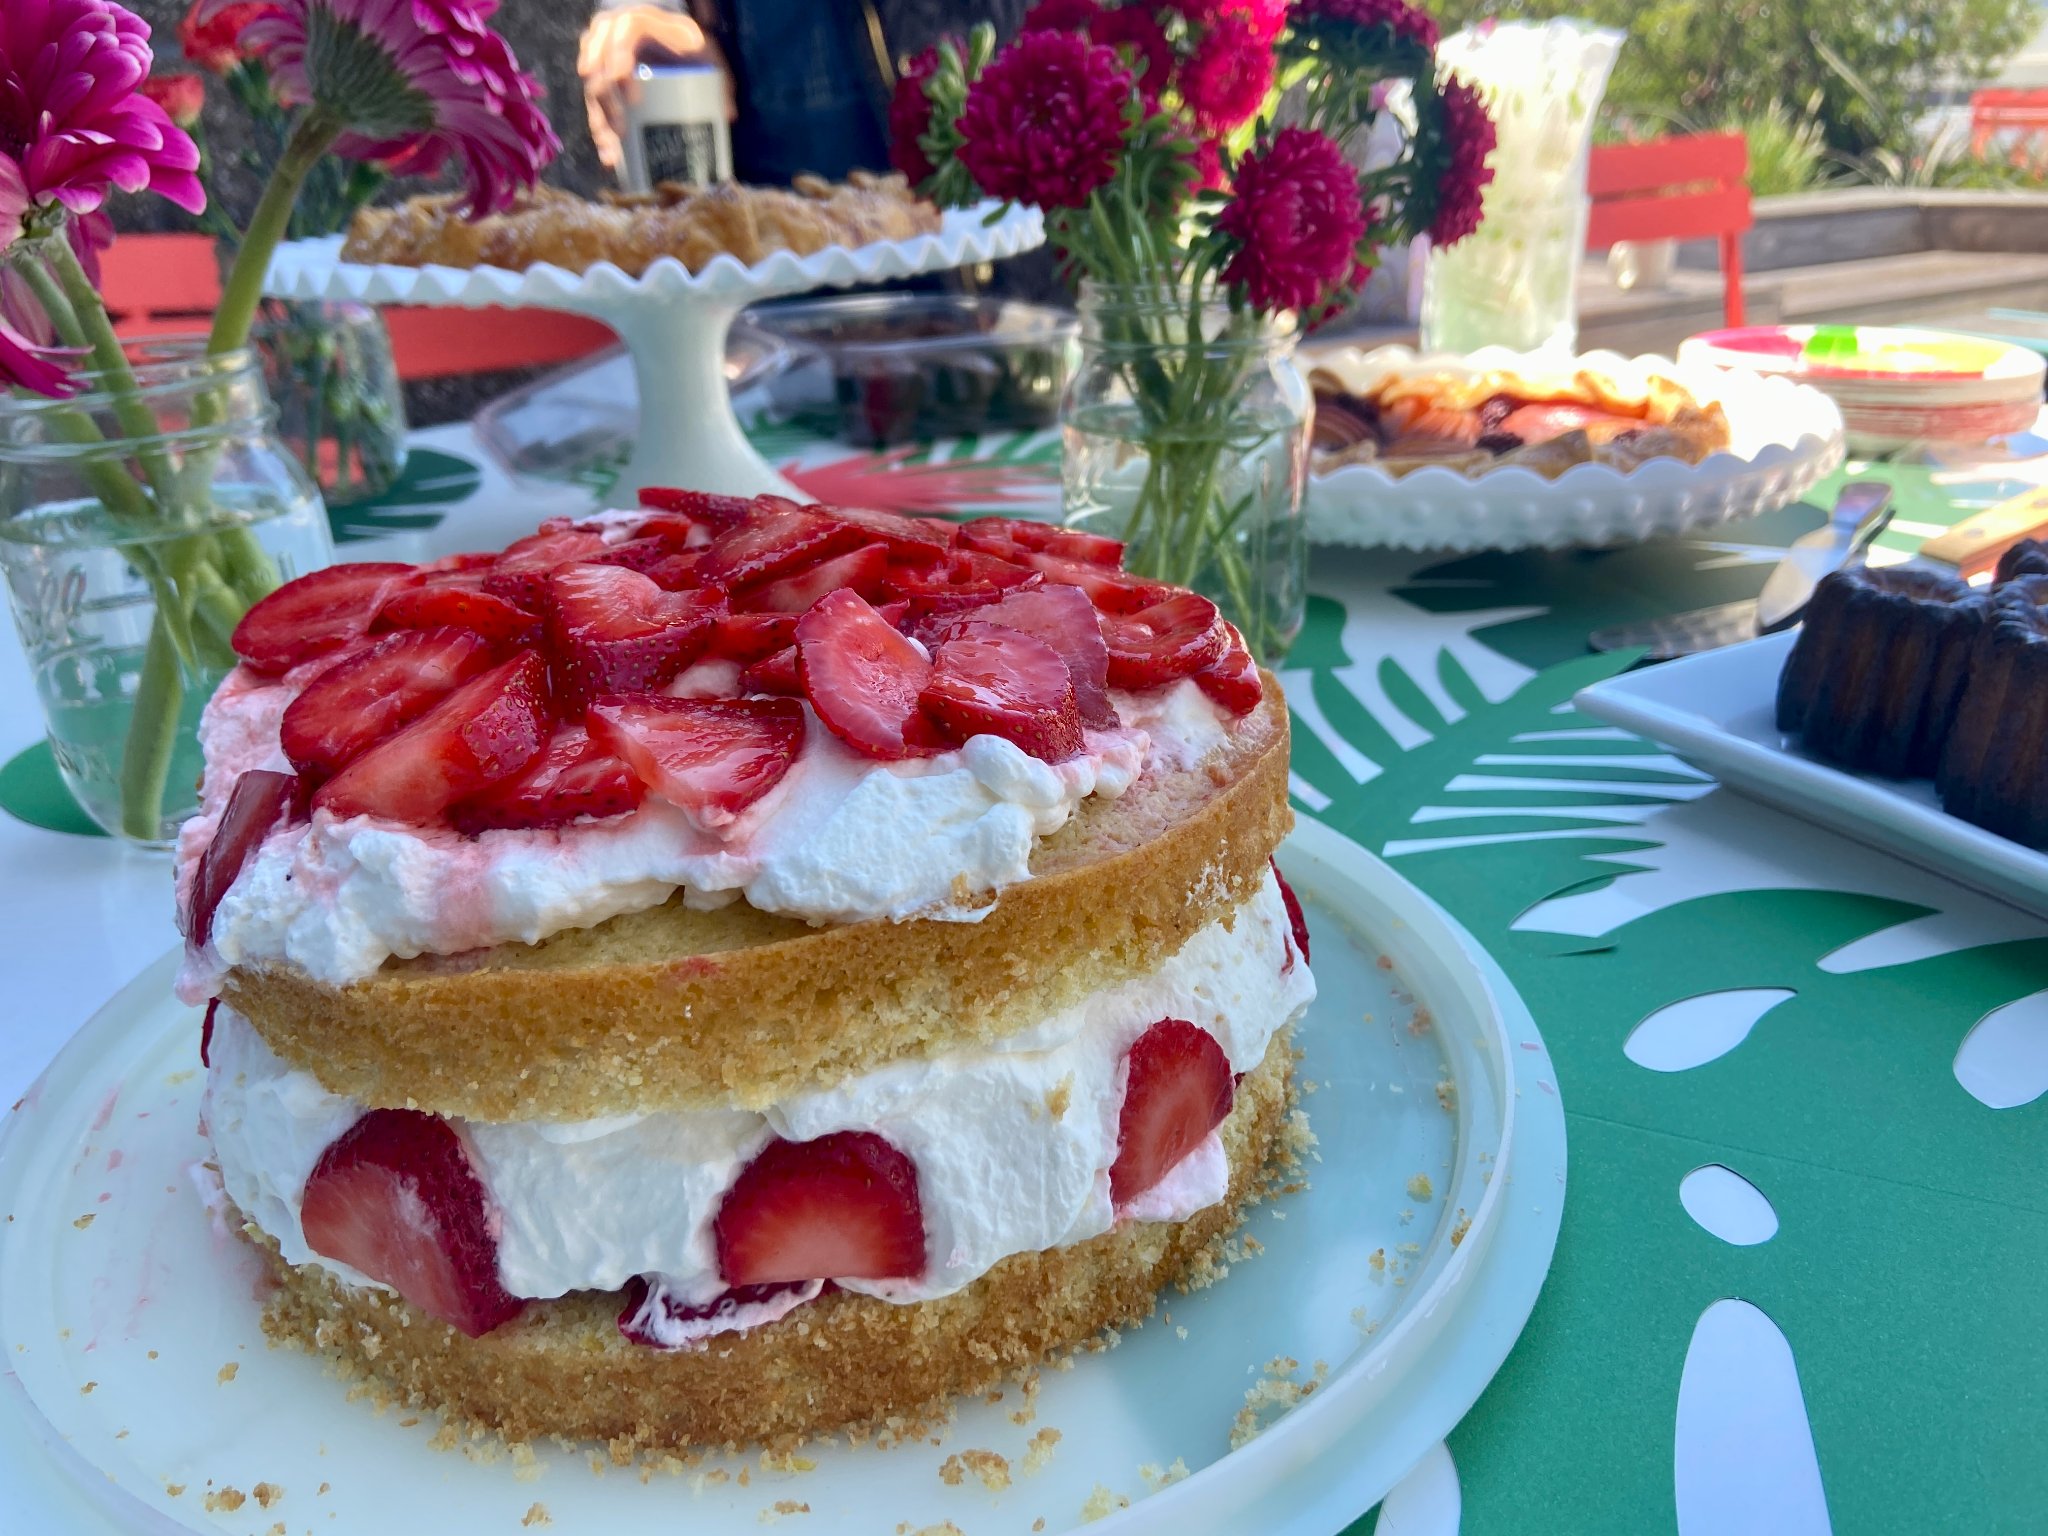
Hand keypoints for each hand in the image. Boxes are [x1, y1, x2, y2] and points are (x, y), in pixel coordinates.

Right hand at [578, 5, 731, 171]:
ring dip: (599, 121)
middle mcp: (612, 34)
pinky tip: (608, 153)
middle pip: (598, 68)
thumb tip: (728, 114)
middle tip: (621, 134)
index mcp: (638, 22)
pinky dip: (598, 127)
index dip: (619, 67)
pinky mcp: (599, 76)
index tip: (633, 101)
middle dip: (606, 105)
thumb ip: (719, 79)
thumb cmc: (692, 47)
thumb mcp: (707, 55)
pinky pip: (591, 100)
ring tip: (612, 152)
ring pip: (591, 87)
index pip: (619, 40)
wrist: (674, 40)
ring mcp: (600, 54)